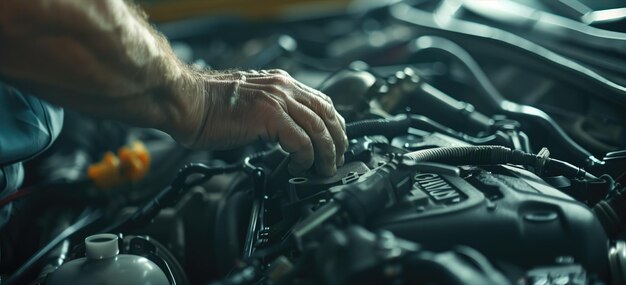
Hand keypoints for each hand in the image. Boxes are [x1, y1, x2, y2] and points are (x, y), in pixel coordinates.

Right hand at [178, 69, 347, 176]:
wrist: (187, 102)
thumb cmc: (208, 106)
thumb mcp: (249, 103)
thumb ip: (270, 113)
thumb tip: (284, 135)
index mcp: (279, 83)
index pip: (320, 101)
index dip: (333, 123)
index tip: (336, 141)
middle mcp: (282, 87)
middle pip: (326, 113)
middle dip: (337, 139)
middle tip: (337, 159)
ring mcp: (277, 100)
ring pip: (319, 128)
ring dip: (326, 152)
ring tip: (325, 168)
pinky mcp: (269, 116)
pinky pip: (301, 140)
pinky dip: (305, 156)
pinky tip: (299, 165)